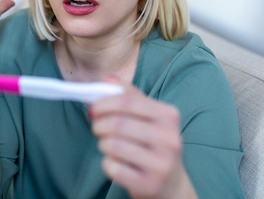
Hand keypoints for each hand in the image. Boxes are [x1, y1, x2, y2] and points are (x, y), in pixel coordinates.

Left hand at [90, 77, 196, 198]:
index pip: (127, 102)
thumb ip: (129, 96)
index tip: (93, 109)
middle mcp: (169, 139)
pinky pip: (113, 167)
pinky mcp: (150, 184)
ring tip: (108, 145)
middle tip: (97, 128)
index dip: (103, 104)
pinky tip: (116, 163)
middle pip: (118, 123)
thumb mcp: (149, 118)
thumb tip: (107, 78)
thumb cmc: (154, 144)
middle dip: (99, 125)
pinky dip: (107, 164)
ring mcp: (161, 163)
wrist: (171, 184)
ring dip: (103, 144)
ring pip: (113, 145)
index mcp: (168, 116)